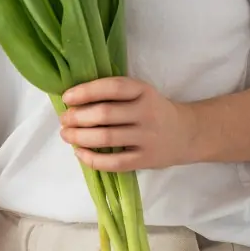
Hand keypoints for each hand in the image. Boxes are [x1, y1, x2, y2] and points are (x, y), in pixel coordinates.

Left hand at [59, 77, 197, 170]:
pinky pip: (115, 163)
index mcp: (143, 90)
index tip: (66, 98)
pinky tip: (79, 153)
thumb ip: (114, 94)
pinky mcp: (146, 159)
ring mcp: (148, 137)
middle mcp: (147, 113)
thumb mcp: (140, 93)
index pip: (111, 88)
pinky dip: (92, 159)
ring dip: (79, 137)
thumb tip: (73, 101)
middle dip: (77, 117)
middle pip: (104, 114)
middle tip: (63, 120)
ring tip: (66, 135)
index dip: (85, 92)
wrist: (186, 133)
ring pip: (106, 138)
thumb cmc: (152, 109)